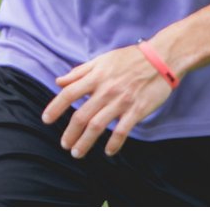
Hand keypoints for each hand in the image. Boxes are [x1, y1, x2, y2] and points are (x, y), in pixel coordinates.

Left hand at [41, 42, 175, 158]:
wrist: (163, 57)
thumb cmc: (132, 58)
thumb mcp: (103, 60)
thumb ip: (80, 71)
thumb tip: (59, 81)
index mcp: (97, 76)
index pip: (69, 94)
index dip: (55, 107)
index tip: (46, 120)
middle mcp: (106, 90)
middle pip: (81, 116)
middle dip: (70, 134)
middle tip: (65, 144)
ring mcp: (122, 101)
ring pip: (97, 126)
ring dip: (85, 142)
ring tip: (78, 152)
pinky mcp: (137, 109)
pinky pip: (122, 131)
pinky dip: (114, 143)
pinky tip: (108, 151)